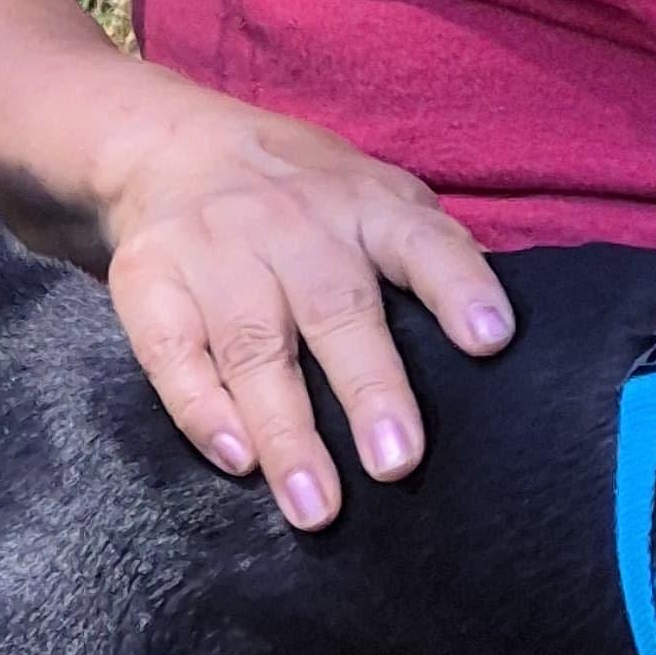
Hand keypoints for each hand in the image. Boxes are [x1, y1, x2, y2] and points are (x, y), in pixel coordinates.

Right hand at [97, 89, 512, 528]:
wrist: (169, 147)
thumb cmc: (304, 196)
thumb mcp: (376, 199)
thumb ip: (430, 257)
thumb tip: (506, 339)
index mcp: (365, 206)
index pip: (422, 242)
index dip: (459, 288)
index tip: (491, 341)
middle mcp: (294, 225)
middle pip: (335, 308)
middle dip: (369, 388)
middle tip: (399, 464)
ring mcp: (216, 251)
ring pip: (255, 348)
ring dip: (287, 432)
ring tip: (317, 507)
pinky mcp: (149, 281)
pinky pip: (174, 354)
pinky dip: (203, 411)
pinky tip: (238, 461)